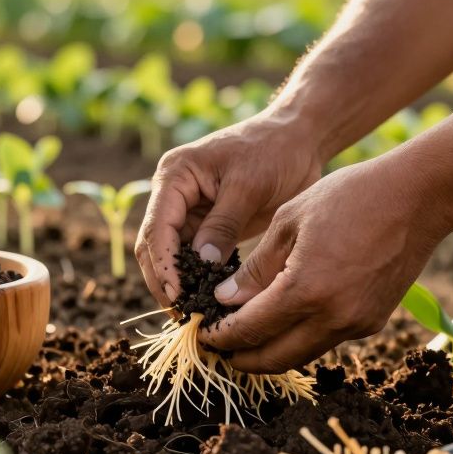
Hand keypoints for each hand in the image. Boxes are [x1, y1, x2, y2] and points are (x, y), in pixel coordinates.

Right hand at [135, 112, 323, 308]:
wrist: (298, 138)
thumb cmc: (274, 151)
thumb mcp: (249, 186)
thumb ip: (223, 224)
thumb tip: (202, 264)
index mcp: (175, 175)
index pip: (156, 226)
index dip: (163, 264)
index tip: (177, 294)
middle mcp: (174, 194)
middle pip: (154, 245)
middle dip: (164, 280)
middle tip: (182, 315)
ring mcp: (189, 211)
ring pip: (171, 255)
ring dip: (178, 284)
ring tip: (192, 315)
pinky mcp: (208, 225)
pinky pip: (194, 257)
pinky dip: (197, 279)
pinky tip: (207, 302)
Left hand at [196, 152, 452, 372]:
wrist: (420, 197)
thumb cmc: (351, 196)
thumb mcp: (290, 220)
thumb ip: (255, 267)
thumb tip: (224, 299)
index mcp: (306, 290)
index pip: (250, 330)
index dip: (220, 337)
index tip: (201, 334)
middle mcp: (333, 317)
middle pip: (274, 358)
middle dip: (241, 358)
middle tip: (217, 348)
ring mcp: (357, 324)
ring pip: (301, 354)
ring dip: (270, 351)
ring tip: (245, 337)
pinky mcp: (374, 322)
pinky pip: (326, 339)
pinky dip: (300, 337)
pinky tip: (285, 319)